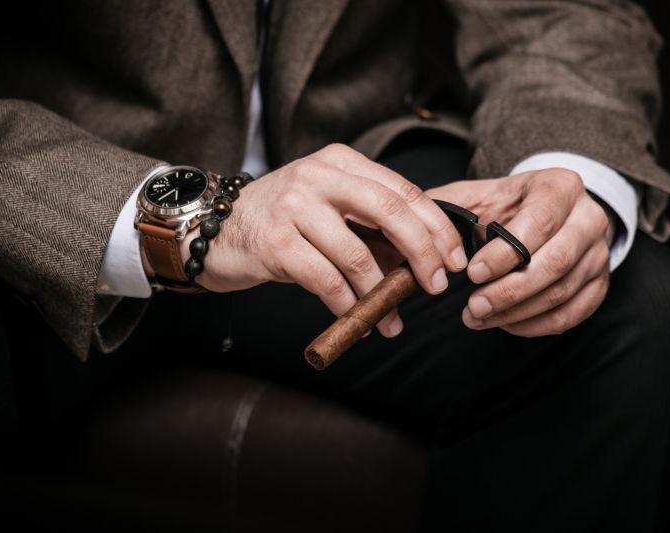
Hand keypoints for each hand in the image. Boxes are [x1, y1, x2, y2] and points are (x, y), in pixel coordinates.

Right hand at [183, 144, 467, 336]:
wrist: (213, 228)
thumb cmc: (283, 222)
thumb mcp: (329, 208)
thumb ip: (371, 225)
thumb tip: (424, 263)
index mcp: (341, 162)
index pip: (404, 191)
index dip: (437, 228)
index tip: (455, 260)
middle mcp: (319, 175)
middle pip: (392, 213)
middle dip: (423, 254)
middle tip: (436, 286)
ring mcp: (295, 206)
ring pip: (358, 254)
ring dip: (381, 294)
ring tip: (392, 320)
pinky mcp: (275, 242)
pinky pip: (326, 280)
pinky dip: (347, 305)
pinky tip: (356, 319)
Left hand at [426, 168, 613, 336]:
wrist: (546, 210)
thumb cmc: (504, 205)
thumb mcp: (476, 195)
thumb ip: (445, 209)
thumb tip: (410, 233)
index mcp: (561, 186)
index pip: (540, 221)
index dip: (505, 252)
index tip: (471, 273)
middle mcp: (590, 218)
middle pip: (556, 262)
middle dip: (509, 291)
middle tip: (472, 308)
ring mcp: (599, 253)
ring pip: (563, 292)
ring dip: (516, 313)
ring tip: (478, 318)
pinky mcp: (600, 283)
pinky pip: (572, 314)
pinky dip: (536, 325)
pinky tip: (504, 323)